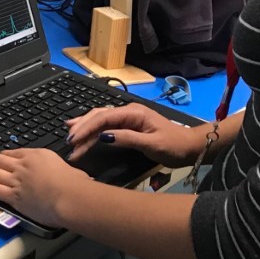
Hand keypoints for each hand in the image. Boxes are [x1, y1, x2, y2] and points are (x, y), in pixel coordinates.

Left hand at [0, 148, 88, 228]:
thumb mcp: (69, 169)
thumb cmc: (75, 185)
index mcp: (36, 156)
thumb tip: (66, 175)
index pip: (14, 154)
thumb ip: (60, 171)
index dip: (0, 155)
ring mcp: (15, 180)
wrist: (70, 196)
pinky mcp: (12, 196)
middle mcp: (23, 166)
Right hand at [65, 105, 203, 167]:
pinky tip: (83, 132)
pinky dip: (93, 130)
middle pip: (99, 116)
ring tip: (69, 135)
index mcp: (133, 113)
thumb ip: (127, 139)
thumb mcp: (152, 144)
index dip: (86, 128)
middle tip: (68, 141)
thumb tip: (103, 136)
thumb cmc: (174, 145)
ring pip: (100, 120)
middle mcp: (128, 111)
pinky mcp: (128, 125)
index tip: (74, 139)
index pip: (104, 118)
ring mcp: (127, 118)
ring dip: (85, 128)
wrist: (190, 147)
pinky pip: (106, 126)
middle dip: (82, 128)